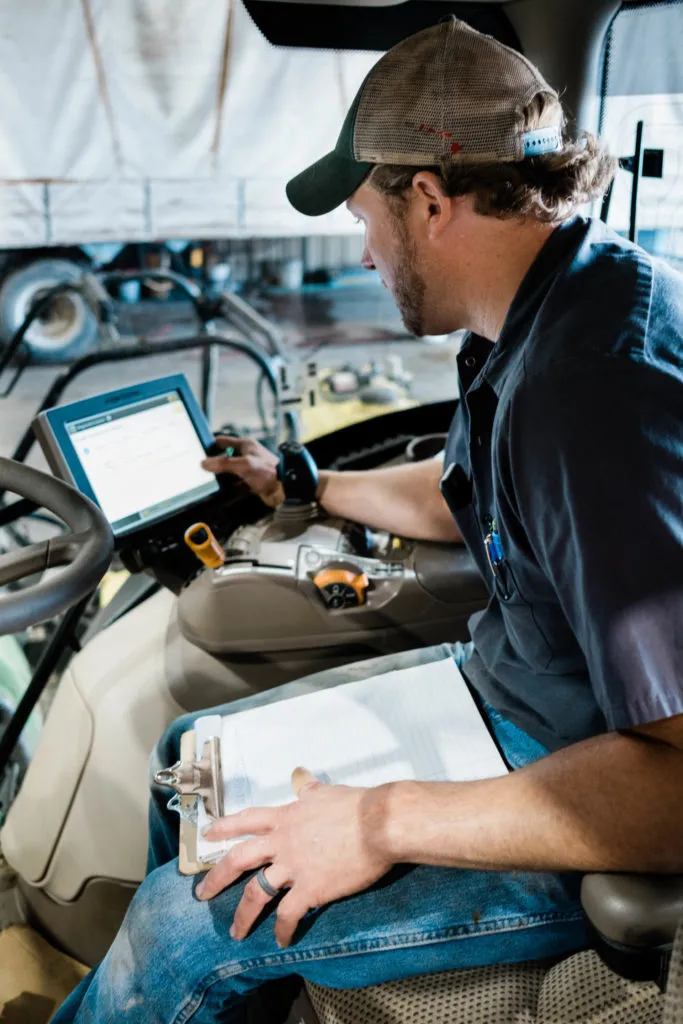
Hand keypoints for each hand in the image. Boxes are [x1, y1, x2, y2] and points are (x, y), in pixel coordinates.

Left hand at [196, 768, 394, 947]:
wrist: (380, 824)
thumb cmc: (357, 805)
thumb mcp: (326, 792)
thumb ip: (309, 789)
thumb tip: (302, 778)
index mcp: (286, 818)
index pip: (246, 820)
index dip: (224, 827)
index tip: (207, 834)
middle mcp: (283, 842)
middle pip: (238, 860)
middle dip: (217, 878)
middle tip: (201, 893)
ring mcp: (294, 867)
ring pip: (256, 893)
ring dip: (243, 915)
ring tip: (235, 931)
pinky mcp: (311, 889)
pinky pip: (288, 914)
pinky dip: (282, 930)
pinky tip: (281, 941)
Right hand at [201, 435, 283, 506]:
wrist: (285, 488)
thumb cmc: (269, 471)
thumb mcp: (244, 465)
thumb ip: (224, 464)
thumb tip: (205, 463)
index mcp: (246, 445)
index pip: (224, 441)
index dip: (211, 444)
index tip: (199, 449)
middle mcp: (247, 455)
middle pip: (225, 457)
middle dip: (215, 463)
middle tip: (201, 468)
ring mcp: (249, 468)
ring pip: (230, 471)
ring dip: (221, 476)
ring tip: (208, 480)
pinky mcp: (251, 481)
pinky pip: (235, 483)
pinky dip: (229, 486)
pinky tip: (222, 491)